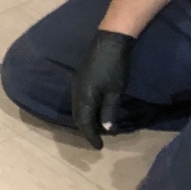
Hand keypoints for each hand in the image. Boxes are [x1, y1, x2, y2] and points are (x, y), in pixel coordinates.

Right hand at [71, 30, 135, 148]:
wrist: (110, 41)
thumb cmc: (115, 66)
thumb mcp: (115, 91)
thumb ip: (109, 112)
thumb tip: (107, 130)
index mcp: (83, 96)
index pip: (84, 122)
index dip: (90, 136)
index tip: (98, 147)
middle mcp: (75, 91)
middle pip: (77, 116)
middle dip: (86, 129)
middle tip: (97, 139)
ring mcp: (76, 83)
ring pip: (77, 108)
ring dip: (85, 119)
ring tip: (96, 128)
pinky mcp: (80, 79)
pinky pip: (78, 100)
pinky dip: (85, 110)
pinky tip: (94, 111)